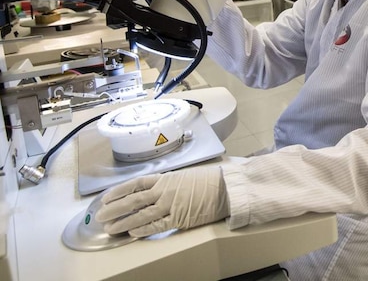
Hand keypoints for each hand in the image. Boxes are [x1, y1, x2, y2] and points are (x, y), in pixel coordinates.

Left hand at [95, 165, 228, 237]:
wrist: (226, 188)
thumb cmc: (208, 180)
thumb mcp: (184, 176)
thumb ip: (167, 183)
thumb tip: (152, 192)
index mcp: (165, 179)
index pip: (135, 184)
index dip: (118, 191)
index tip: (105, 198)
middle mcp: (164, 191)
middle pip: (132, 200)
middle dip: (114, 209)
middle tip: (100, 216)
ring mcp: (171, 205)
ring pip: (140, 215)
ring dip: (123, 222)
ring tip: (110, 228)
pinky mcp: (179, 218)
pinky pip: (157, 225)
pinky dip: (143, 229)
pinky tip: (132, 233)